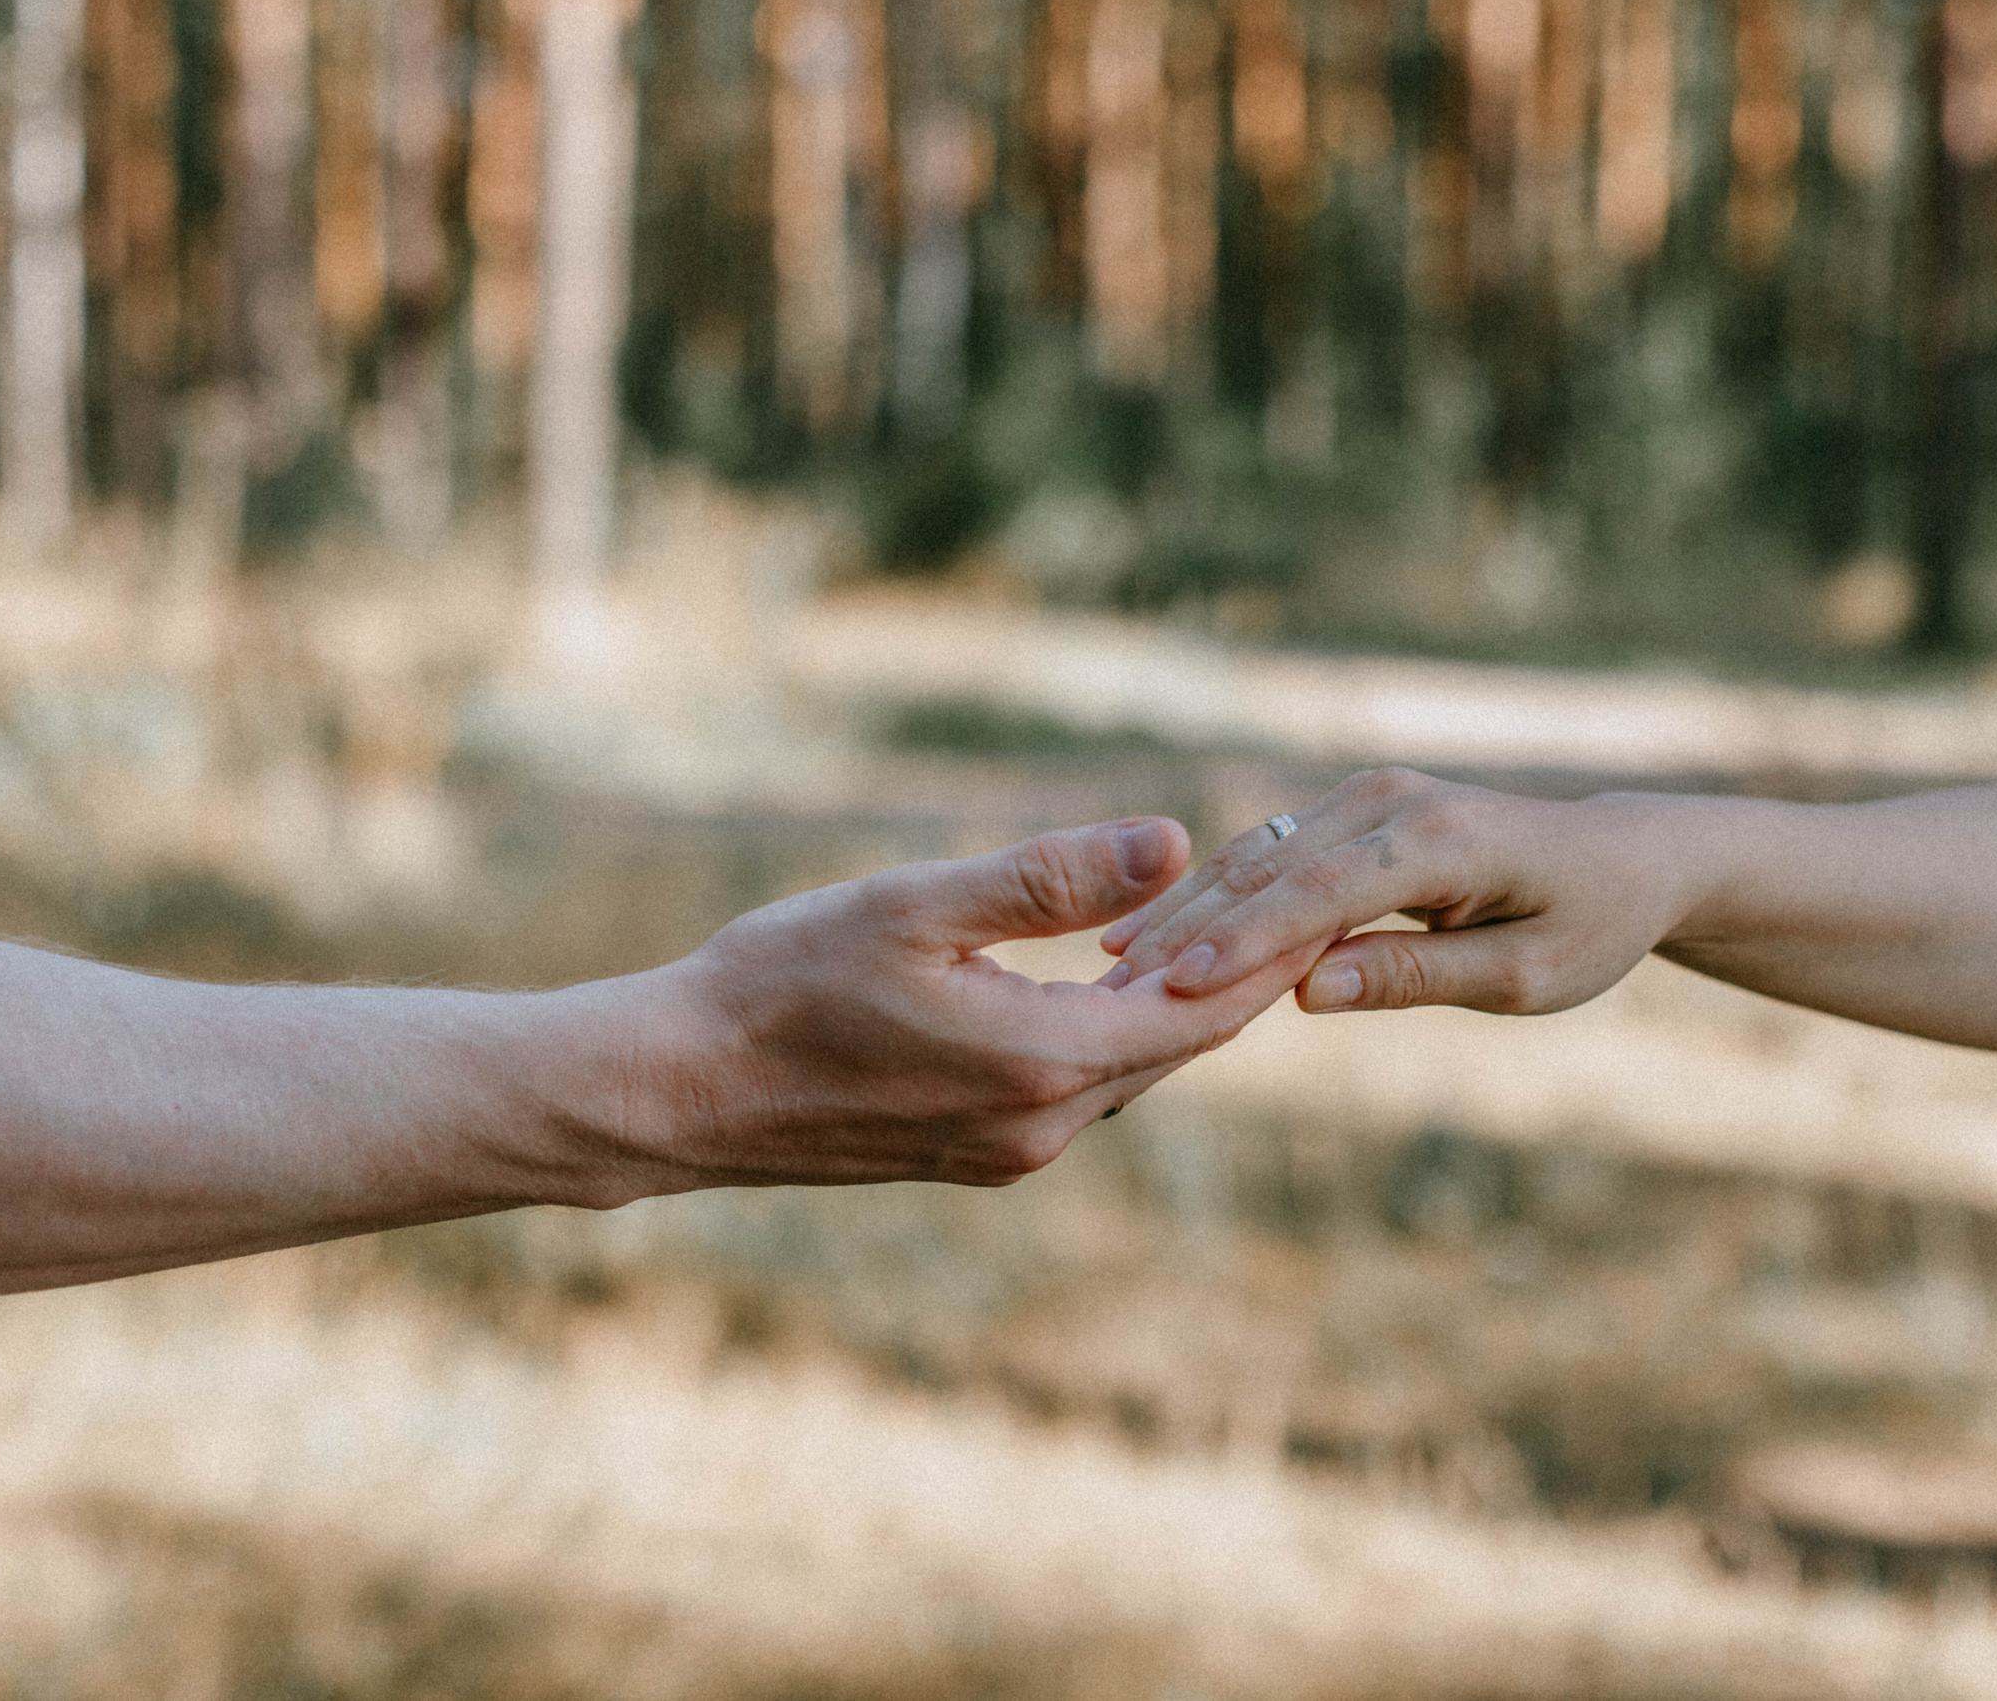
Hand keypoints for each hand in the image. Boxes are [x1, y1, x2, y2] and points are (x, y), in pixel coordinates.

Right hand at [575, 817, 1322, 1195]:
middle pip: (1184, 1042)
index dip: (1271, 946)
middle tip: (1283, 890)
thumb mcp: (915, 906)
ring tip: (1211, 919)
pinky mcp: (973, 1155)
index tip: (1320, 889)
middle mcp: (1044, 1127)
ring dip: (1172, 999)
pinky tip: (1105, 976)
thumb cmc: (779, 985)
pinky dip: (1112, 1029)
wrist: (676, 1092)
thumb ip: (1049, 879)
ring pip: (1133, 1066)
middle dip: (1234, 967)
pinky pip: (1080, 1087)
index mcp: (1045, 1063)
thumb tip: (1174, 842)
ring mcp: (1008, 1151)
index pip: (1207, 1007)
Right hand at [1097, 769, 1688, 1016]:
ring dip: (1181, 912)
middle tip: (1107, 992)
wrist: (1622, 859)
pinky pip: (1268, 858)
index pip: (1318, 894)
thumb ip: (1415, 978)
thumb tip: (1304, 992)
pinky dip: (1211, 899)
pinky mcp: (1349, 812)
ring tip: (1107, 967)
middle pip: (1265, 869)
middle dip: (1184, 929)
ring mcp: (1364, 797)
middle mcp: (1390, 801)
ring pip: (1252, 858)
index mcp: (1438, 841)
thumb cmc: (1589, 926)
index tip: (1170, 985)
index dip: (1241, 942)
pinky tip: (1151, 938)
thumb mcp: (1524, 977)